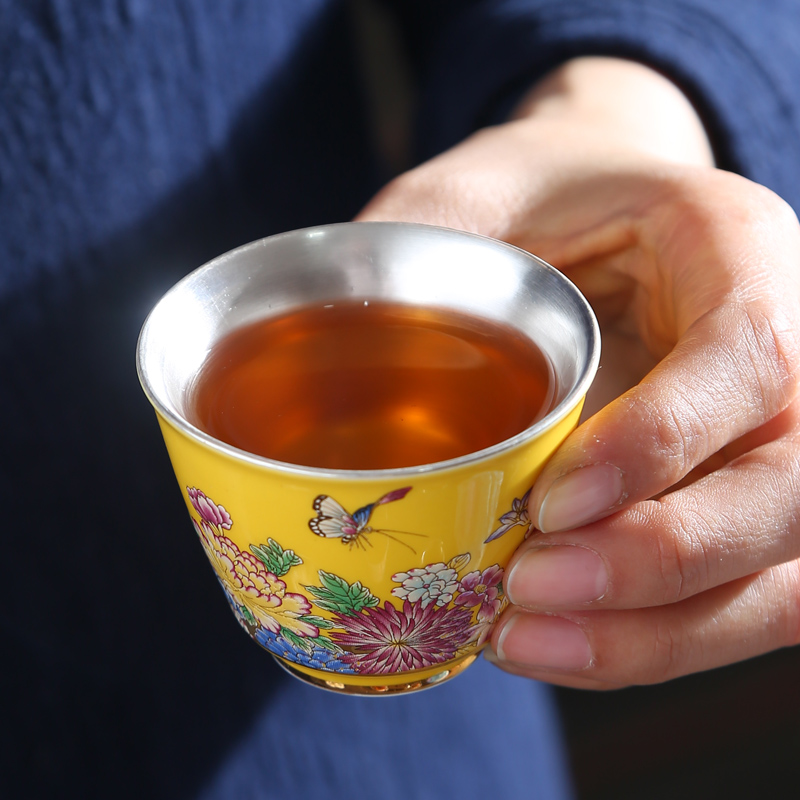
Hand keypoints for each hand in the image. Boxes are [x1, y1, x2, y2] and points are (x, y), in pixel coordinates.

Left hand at [357, 58, 799, 687]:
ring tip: (526, 641)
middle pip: (787, 490)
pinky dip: (653, 643)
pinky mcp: (744, 502)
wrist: (591, 209)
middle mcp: (789, 345)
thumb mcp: (472, 193)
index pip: (750, 357)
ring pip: (779, 574)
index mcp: (737, 244)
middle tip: (528, 590)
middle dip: (659, 563)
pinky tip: (553, 643)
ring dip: (658, 633)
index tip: (551, 502)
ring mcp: (777, 437)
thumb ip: (418, 254)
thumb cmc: (538, 195)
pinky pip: (739, 601)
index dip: (660, 443)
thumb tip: (329, 354)